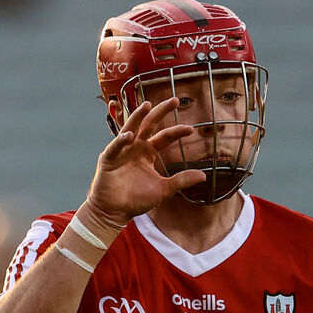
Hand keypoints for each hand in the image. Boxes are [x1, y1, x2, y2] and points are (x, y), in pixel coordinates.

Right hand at [86, 98, 206, 224]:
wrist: (114, 212)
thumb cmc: (136, 200)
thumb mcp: (163, 189)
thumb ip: (181, 181)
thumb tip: (203, 176)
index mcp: (148, 152)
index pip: (164, 137)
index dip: (176, 132)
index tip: (191, 129)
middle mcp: (135, 147)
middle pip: (149, 124)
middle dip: (160, 112)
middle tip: (174, 100)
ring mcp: (121, 151)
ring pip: (130, 128)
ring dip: (138, 116)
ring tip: (147, 105)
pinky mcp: (108, 159)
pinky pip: (115, 147)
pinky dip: (121, 140)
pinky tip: (129, 135)